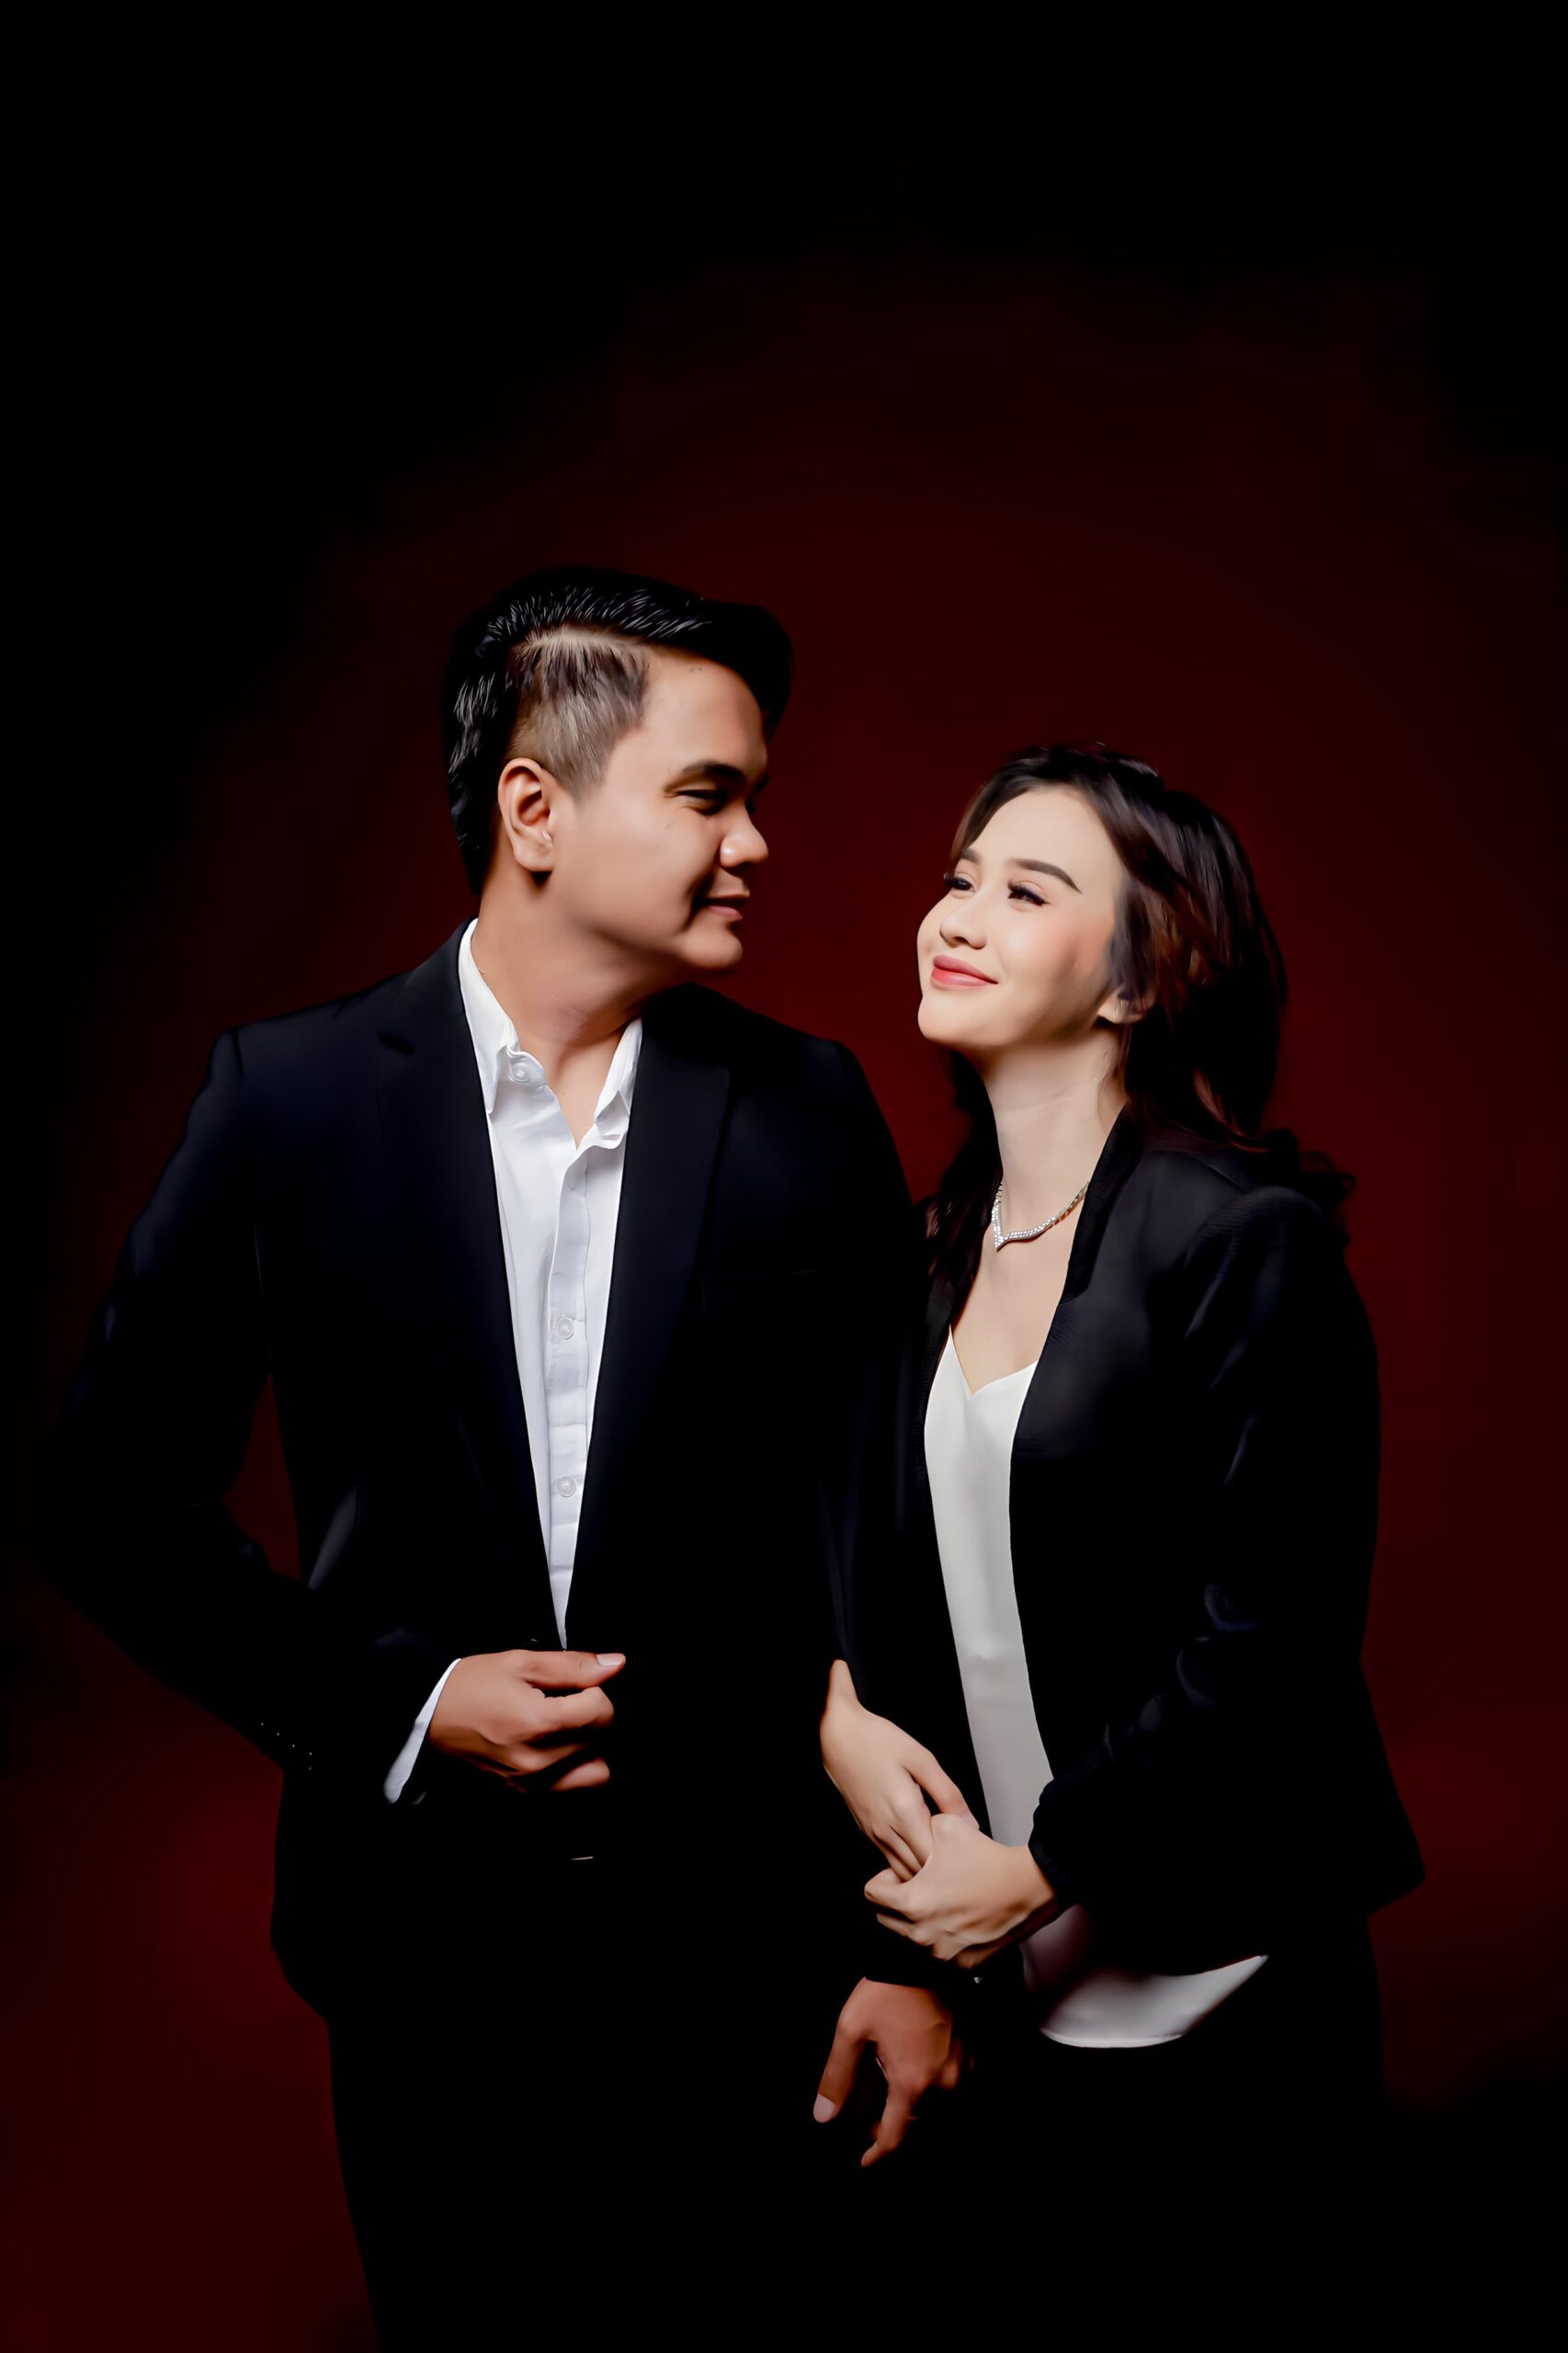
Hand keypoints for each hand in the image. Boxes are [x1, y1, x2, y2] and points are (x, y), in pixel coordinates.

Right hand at [427, 1648, 624, 1790]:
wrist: (430, 1715)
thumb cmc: (471, 1685)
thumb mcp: (522, 1662)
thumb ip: (574, 1665)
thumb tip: (616, 1665)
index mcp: (537, 1723)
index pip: (603, 1713)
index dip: (595, 1692)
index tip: (573, 1686)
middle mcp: (537, 1760)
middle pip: (601, 1740)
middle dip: (592, 1718)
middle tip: (565, 1702)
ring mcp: (530, 1782)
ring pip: (595, 1771)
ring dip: (589, 1747)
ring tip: (565, 1727)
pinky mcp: (523, 1793)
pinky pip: (570, 1786)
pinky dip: (572, 1767)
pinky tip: (553, 1745)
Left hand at [814, 1978, 967, 2167]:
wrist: (923, 1956)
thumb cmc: (886, 1992)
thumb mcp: (851, 2031)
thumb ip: (838, 2077)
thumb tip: (825, 2115)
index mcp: (913, 2082)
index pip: (896, 2135)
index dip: (878, 2153)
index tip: (866, 2161)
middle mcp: (944, 2082)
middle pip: (919, 2121)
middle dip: (895, 2127)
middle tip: (873, 2126)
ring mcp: (962, 2066)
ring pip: (939, 2105)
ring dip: (917, 2108)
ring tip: (893, 2102)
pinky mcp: (971, 2050)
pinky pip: (955, 2084)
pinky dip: (936, 2089)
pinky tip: (919, 2076)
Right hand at [820, 1658, 974, 1876]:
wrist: (838, 1735)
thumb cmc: (879, 1741)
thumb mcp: (922, 1760)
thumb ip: (948, 1794)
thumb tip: (970, 1824)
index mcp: (903, 1813)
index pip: (933, 1858)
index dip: (951, 1857)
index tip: (964, 1845)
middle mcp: (885, 1830)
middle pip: (918, 1870)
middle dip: (938, 1868)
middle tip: (956, 1852)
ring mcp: (873, 1833)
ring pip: (902, 1869)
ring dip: (922, 1867)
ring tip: (939, 1849)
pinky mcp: (866, 1830)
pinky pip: (889, 1857)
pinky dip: (907, 1859)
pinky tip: (919, 1843)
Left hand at [865, 1811, 1058, 1966]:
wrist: (1028, 1886)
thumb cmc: (987, 1860)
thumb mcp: (945, 1826)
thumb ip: (918, 1828)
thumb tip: (911, 1830)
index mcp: (912, 1903)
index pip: (872, 1894)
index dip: (884, 1878)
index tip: (903, 1873)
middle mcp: (922, 1935)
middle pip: (885, 1919)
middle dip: (896, 1901)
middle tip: (919, 1886)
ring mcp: (943, 1953)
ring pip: (912, 1937)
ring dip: (918, 1920)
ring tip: (943, 1899)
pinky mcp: (963, 1964)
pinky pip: (939, 1951)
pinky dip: (943, 1936)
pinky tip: (960, 1917)